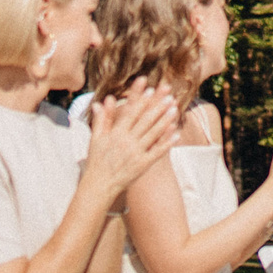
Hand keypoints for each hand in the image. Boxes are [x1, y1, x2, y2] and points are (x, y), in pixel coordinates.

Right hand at [81, 85, 182, 200]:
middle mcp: (126, 142)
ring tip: (174, 109)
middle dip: (157, 107)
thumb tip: (104, 100)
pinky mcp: (143, 165)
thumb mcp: (96, 138)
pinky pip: (157, 152)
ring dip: (165, 121)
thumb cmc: (97, 160)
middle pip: (145, 121)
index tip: (149, 87)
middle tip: (168, 95)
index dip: (140, 99)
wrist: (99, 186)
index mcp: (115, 134)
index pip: (130, 113)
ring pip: (153, 134)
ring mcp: (136, 154)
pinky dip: (167, 142)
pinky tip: (177, 133)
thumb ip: (102, 119)